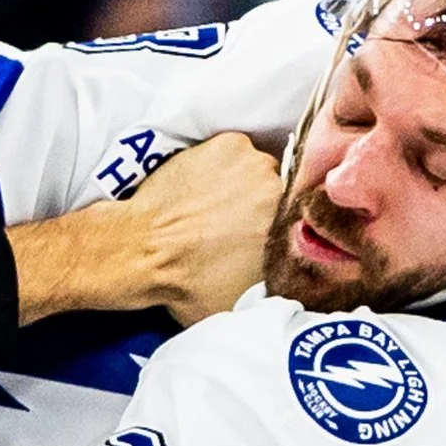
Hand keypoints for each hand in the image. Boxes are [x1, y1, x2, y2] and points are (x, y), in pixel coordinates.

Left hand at [124, 132, 282, 323]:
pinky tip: (202, 186)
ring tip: (215, 205)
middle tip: (236, 223)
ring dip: (244, 184)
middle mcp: (283, 191)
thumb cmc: (189, 285)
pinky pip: (236, 151)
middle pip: (282, 193)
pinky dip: (221, 164)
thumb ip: (280, 283)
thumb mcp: (248, 301)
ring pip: (259, 170)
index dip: (285, 227)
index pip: (304, 221)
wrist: (141, 253)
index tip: (265, 234)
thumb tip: (293, 279)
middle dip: (264, 206)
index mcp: (293, 230)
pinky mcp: (230, 144)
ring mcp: (256, 163)